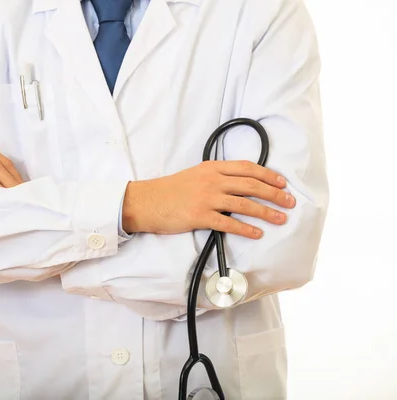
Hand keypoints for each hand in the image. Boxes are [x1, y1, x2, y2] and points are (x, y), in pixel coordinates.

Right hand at [122, 160, 295, 238]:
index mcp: (211, 168)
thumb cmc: (169, 190)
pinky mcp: (200, 216)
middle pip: (251, 185)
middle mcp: (212, 180)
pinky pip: (228, 223)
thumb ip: (215, 177)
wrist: (146, 201)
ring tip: (281, 218)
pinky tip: (257, 233)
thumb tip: (236, 184)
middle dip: (274, 194)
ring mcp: (206, 198)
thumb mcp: (194, 175)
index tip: (282, 183)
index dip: (268, 175)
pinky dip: (246, 228)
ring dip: (266, 211)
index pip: (247, 168)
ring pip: (244, 203)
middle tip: (289, 202)